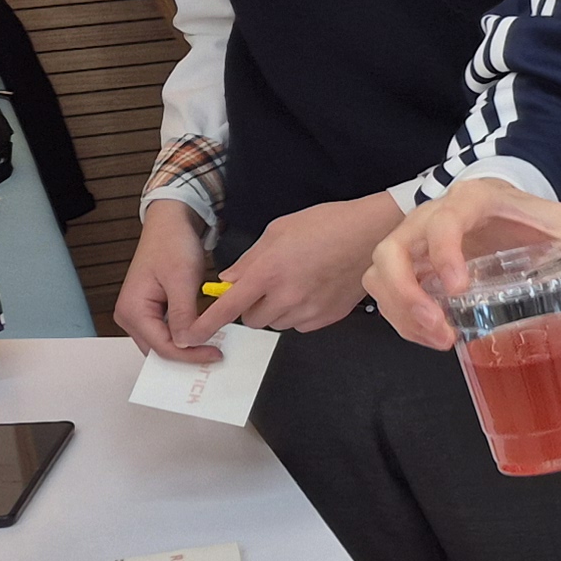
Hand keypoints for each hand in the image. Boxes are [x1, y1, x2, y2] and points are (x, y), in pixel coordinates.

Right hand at [116, 202, 218, 362]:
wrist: (171, 224)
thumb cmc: (171, 244)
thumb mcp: (181, 279)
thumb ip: (183, 314)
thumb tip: (185, 343)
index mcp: (132, 310)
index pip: (162, 347)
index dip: (190, 355)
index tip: (215, 354)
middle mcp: (130, 316)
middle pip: (160, 350)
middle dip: (187, 355)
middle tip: (216, 356)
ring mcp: (139, 314)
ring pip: (164, 344)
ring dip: (187, 347)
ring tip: (213, 347)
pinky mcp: (152, 311)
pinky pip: (168, 332)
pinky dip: (185, 336)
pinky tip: (204, 335)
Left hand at [192, 194, 404, 343]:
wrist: (372, 233)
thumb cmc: (326, 224)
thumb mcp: (278, 230)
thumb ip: (249, 260)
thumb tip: (228, 282)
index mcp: (268, 272)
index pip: (227, 308)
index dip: (204, 325)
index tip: (188, 337)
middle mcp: (286, 296)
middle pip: (251, 321)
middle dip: (250, 309)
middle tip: (265, 287)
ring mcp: (308, 310)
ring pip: (276, 324)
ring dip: (274, 311)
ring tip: (293, 285)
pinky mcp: (327, 317)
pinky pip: (299, 325)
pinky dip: (297, 314)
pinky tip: (310, 292)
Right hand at [366, 178, 560, 349]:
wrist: (516, 212)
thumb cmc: (536, 219)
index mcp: (472, 200)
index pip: (444, 220)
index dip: (443, 252)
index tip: (459, 290)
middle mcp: (432, 217)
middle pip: (392, 250)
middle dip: (407, 295)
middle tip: (440, 330)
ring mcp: (416, 243)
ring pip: (381, 274)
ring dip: (400, 312)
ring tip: (439, 340)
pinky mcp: (412, 268)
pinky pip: (387, 293)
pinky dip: (403, 320)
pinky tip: (434, 338)